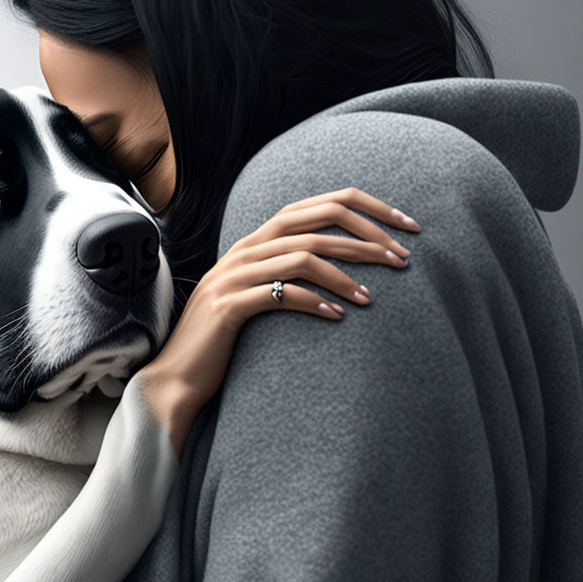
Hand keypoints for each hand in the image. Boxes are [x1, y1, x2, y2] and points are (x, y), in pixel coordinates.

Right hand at [134, 187, 421, 458]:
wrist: (176, 377)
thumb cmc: (225, 341)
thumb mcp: (258, 296)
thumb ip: (288, 274)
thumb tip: (346, 268)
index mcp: (256, 240)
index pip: (318, 204)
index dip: (367, 209)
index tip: (406, 227)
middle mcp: (245, 249)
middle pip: (316, 222)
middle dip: (366, 235)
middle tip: (403, 258)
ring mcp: (234, 276)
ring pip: (302, 255)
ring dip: (346, 273)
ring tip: (374, 297)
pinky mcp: (229, 306)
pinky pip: (280, 294)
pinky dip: (315, 301)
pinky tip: (340, 317)